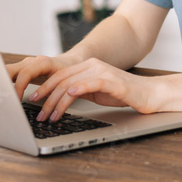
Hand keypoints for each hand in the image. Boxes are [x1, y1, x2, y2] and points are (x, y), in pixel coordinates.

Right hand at [6, 54, 79, 101]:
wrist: (69, 62)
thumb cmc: (68, 72)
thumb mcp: (63, 82)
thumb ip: (53, 92)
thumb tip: (44, 109)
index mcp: (42, 63)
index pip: (24, 74)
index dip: (18, 88)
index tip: (16, 101)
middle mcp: (31, 62)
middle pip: (9, 69)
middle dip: (2, 84)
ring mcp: (25, 65)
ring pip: (6, 71)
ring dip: (1, 85)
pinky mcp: (22, 70)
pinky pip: (10, 75)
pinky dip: (4, 85)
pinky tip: (1, 95)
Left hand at [28, 58, 163, 121]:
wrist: (148, 93)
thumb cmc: (123, 94)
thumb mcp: (96, 91)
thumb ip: (80, 90)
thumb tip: (61, 99)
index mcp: (88, 66)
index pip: (60, 75)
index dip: (45, 87)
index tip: (33, 99)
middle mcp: (92, 65)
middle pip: (61, 79)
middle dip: (46, 96)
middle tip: (36, 111)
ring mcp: (101, 70)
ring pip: (70, 83)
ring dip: (56, 102)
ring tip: (49, 116)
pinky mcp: (110, 79)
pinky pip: (88, 83)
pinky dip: (75, 91)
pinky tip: (67, 99)